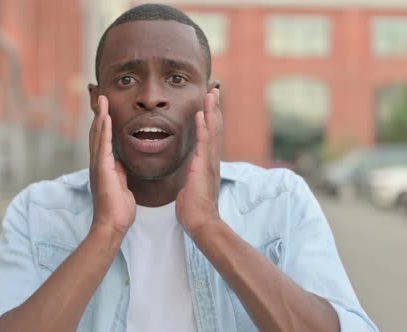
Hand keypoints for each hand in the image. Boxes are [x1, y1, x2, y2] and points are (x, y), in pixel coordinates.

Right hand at [89, 95, 135, 234]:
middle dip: (99, 114)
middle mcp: (97, 163)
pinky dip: (103, 130)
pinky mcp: (101, 170)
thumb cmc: (118, 209)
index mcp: (103, 166)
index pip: (102, 139)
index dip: (103, 122)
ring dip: (100, 116)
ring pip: (97, 136)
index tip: (105, 107)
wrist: (112, 225)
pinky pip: (103, 146)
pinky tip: (105, 117)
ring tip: (102, 100)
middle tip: (100, 96)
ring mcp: (98, 166)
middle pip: (96, 133)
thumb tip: (121, 163)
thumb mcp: (121, 185)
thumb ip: (119, 172)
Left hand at [176, 89, 222, 237]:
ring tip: (211, 93)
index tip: (209, 104)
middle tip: (214, 90)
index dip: (210, 119)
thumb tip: (190, 176)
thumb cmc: (194, 210)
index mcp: (208, 164)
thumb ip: (192, 178)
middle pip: (215, 128)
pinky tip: (201, 113)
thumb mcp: (192, 188)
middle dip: (214, 109)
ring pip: (213, 131)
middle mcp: (212, 160)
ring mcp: (209, 163)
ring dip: (211, 111)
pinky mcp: (203, 167)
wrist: (201, 223)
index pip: (210, 136)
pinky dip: (203, 126)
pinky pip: (204, 142)